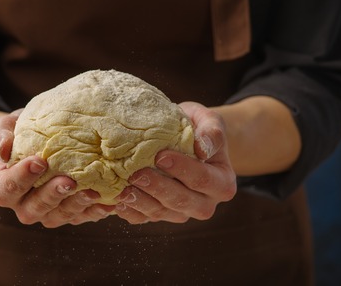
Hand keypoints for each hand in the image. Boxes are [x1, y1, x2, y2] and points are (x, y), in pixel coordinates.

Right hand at [0, 110, 114, 227]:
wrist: (43, 139)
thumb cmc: (23, 132)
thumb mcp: (8, 127)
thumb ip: (3, 136)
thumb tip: (3, 149)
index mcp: (5, 187)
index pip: (8, 189)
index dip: (22, 178)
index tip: (40, 161)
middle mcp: (24, 204)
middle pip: (33, 208)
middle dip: (52, 195)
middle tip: (69, 181)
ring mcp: (47, 212)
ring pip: (58, 216)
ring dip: (76, 206)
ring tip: (93, 192)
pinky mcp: (70, 213)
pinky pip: (81, 217)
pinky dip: (95, 211)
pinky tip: (109, 202)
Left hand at [113, 101, 236, 223]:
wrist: (187, 139)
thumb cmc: (199, 127)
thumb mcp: (210, 121)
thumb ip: (211, 133)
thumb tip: (202, 150)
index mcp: (223, 183)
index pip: (203, 179)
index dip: (182, 170)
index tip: (161, 155)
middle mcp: (206, 203)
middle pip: (183, 202)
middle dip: (158, 189)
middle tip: (137, 174)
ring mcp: (183, 212)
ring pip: (163, 214)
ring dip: (141, 203)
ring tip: (122, 190)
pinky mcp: (163, 215)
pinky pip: (146, 219)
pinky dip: (131, 212)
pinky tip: (117, 202)